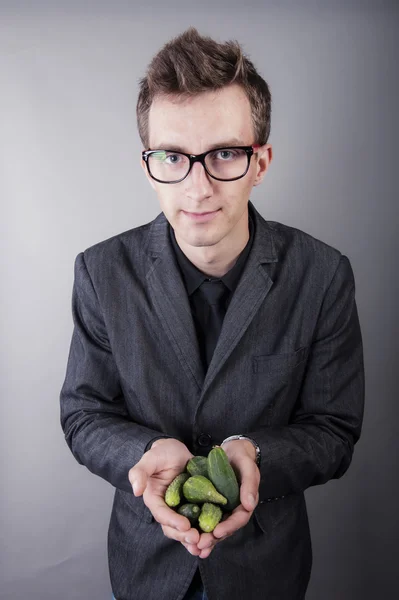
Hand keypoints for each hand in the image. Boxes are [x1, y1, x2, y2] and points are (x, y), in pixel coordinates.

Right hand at [128, 439, 200, 545]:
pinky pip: (198, 523)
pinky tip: (214, 539)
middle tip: (197, 539)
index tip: (185, 526)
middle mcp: (167, 508)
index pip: (162, 514)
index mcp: (155, 500)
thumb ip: (139, 472)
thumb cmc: (161, 453)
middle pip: (173, 528)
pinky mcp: (194, 507)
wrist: (176, 451)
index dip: (172, 521)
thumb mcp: (150, 459)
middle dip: (184, 536)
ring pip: (186, 530)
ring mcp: (181, 509)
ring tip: (206, 545)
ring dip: (194, 540)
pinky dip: (204, 533)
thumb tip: (136, 490)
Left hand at [180, 440, 259, 558]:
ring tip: (193, 547)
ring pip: (213, 526)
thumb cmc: (241, 456)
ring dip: (204, 538)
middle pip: (225, 528)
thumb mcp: (247, 466)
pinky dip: (197, 528)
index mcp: (245, 503)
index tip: (217, 532)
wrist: (230, 451)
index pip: (239, 519)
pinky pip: (203, 518)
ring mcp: (221, 508)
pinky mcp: (209, 504)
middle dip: (213, 538)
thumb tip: (249, 505)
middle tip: (200, 545)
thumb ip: (250, 483)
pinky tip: (186, 538)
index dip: (229, 527)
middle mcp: (233, 509)